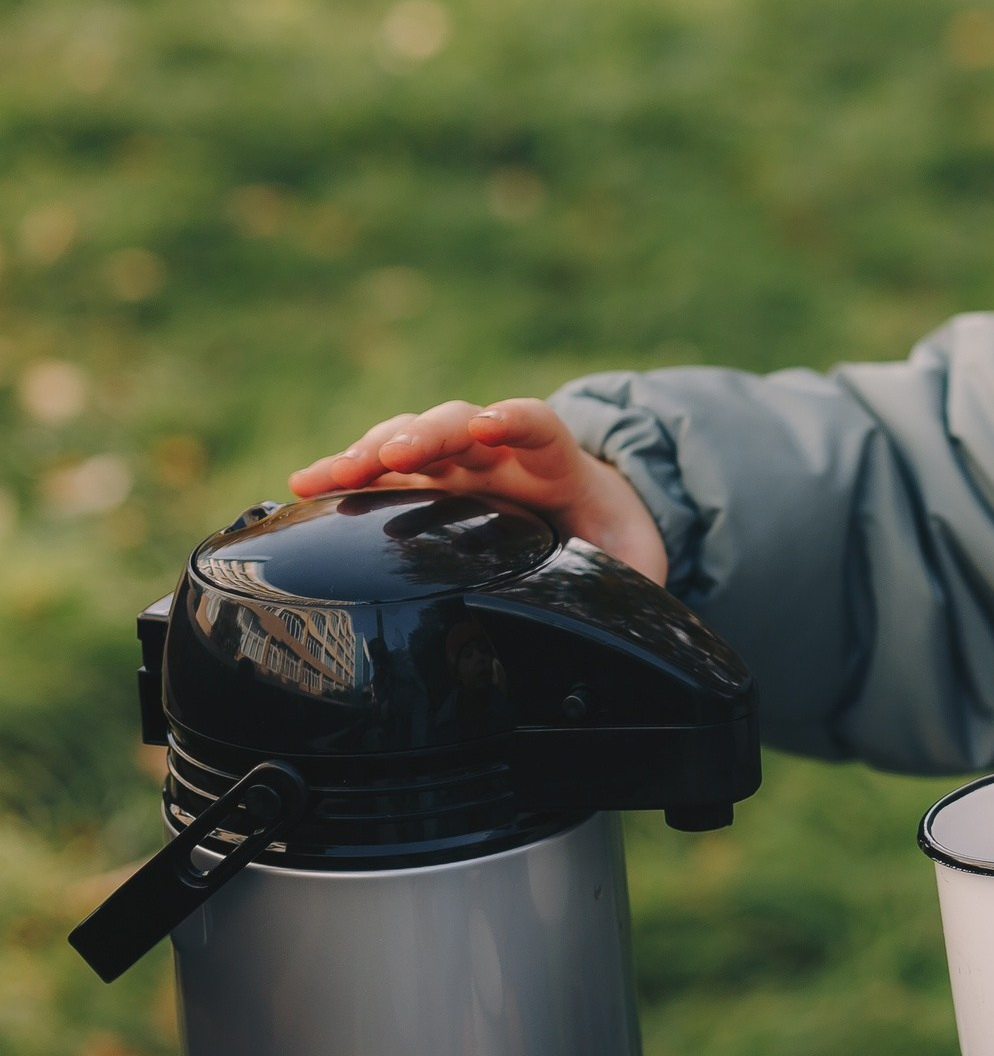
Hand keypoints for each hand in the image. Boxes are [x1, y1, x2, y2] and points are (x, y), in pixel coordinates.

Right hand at [287, 398, 668, 583]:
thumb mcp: (632, 562)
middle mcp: (499, 452)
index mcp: (557, 464)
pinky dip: (344, 476)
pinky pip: (382, 474)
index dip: (515, 421)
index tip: (493, 427)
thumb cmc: (611, 537)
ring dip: (371, 453)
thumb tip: (622, 634)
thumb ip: (627, 584)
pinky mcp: (427, 482)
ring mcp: (458, 464)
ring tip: (331, 476)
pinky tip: (301, 487)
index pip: (538, 427)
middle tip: (392, 456)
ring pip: (410, 442)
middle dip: (424, 437)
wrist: (598, 512)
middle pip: (458, 426)